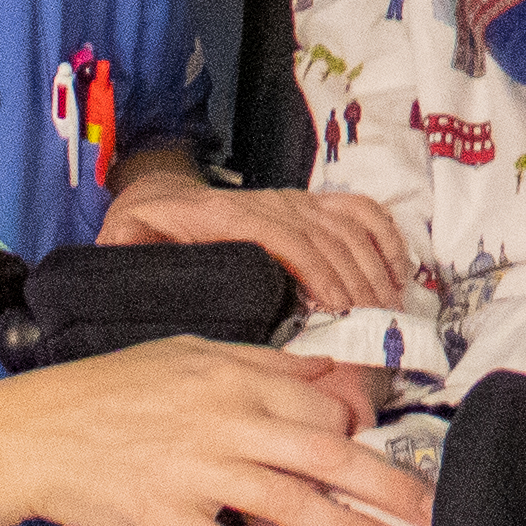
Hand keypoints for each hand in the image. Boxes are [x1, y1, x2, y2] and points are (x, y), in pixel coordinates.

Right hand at [0, 335, 432, 525]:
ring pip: (293, 503)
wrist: (29, 434)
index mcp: (235, 377)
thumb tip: (322, 370)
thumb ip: (258, 364)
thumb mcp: (187, 354)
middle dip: (388, 483)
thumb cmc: (106, 390)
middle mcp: (227, 422)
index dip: (359, 432)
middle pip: (327, 454)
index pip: (320, 405)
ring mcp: (198, 472)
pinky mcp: (168, 517)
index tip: (383, 455)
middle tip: (429, 509)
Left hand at [98, 157, 415, 313]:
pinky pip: (360, 211)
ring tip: (390, 313)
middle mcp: (271, 203)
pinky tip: (398, 272)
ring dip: (376, 269)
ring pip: (351, 228)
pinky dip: (386, 238)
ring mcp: (295, 201)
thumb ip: (129, 254)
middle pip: (329, 238)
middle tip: (376, 331)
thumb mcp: (126, 239)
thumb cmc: (147, 228)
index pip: (288, 239)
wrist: (161, 193)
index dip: (320, 273)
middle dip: (358, 285)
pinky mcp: (310, 204)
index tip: (341, 310)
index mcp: (229, 216)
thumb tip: (145, 273)